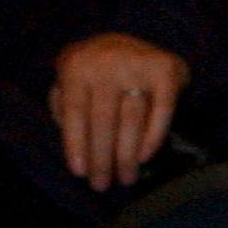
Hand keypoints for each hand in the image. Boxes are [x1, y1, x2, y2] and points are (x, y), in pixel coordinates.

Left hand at [50, 34, 188, 192]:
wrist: (133, 42)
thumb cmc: (94, 75)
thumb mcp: (68, 83)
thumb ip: (62, 109)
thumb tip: (74, 143)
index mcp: (77, 65)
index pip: (75, 112)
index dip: (77, 145)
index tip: (80, 173)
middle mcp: (107, 60)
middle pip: (104, 121)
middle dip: (102, 160)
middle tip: (102, 185)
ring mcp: (138, 62)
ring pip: (131, 119)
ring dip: (127, 156)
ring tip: (125, 178)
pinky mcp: (165, 69)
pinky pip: (161, 110)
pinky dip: (154, 136)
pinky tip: (145, 158)